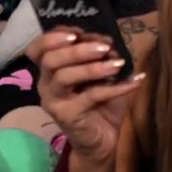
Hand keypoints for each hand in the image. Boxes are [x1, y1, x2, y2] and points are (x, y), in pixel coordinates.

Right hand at [27, 30, 141, 160]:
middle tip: (104, 47)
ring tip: (117, 63)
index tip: (80, 32)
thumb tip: (110, 42)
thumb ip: (102, 57)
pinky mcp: (67, 116)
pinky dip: (114, 87)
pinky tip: (133, 82)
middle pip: (50, 59)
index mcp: (50, 70)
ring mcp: (53, 101)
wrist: (103, 140)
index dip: (55, 36)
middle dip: (78, 49)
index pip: (38, 48)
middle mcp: (46, 83)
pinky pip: (89, 97)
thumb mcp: (104, 76)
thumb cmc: (101, 104)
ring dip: (92, 67)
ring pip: (63, 77)